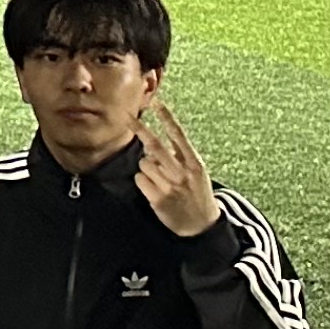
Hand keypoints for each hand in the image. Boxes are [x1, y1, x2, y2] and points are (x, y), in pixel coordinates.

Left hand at [132, 100, 220, 237]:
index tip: (156, 103)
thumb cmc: (198, 194)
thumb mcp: (198, 172)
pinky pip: (140, 179)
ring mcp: (170, 186)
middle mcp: (182, 172)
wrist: (202, 225)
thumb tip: (158, 142)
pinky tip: (154, 190)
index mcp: (194, 163)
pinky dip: (142, 181)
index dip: (167, 118)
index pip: (178, 135)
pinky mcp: (158, 198)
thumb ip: (181, 156)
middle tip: (127, 117)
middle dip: (140, 130)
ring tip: (160, 179)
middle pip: (155, 146)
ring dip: (146, 167)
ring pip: (144, 164)